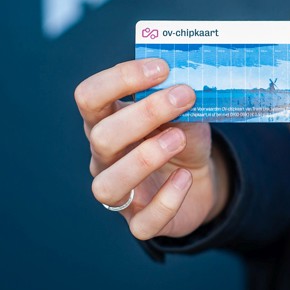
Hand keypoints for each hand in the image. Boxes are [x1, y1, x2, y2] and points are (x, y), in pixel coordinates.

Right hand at [74, 59, 229, 239]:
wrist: (200, 179)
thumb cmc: (182, 137)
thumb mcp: (184, 113)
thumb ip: (179, 99)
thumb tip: (183, 83)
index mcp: (107, 122)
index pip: (90, 96)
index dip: (121, 79)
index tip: (162, 67)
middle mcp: (104, 157)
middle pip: (101, 137)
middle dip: (144, 114)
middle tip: (183, 97)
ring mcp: (119, 193)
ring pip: (107, 185)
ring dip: (145, 158)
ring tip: (178, 138)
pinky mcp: (140, 221)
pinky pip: (143, 222)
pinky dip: (167, 200)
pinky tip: (185, 178)